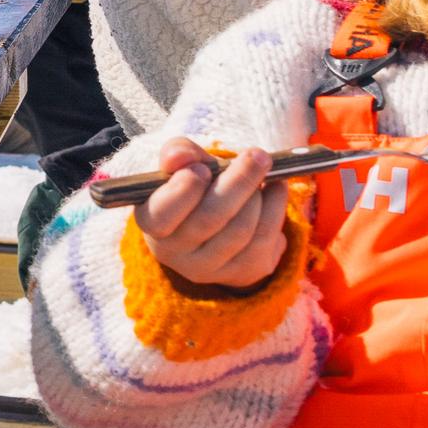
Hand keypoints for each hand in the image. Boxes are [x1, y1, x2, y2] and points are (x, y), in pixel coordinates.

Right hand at [133, 139, 292, 290]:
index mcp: (151, 222)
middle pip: (210, 219)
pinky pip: (264, 239)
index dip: (183, 192)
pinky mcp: (241, 272)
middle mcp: (174, 253)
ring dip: (258, 194)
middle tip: (257, 155)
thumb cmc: (193, 189)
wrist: (215, 225)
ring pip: (240, 230)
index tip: (202, 168)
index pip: (161, 215)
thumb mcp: (181, 167)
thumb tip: (179, 157)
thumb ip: (178, 155)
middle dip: (239, 182)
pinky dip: (276, 207)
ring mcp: (208, 268)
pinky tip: (276, 189)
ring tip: (263, 170)